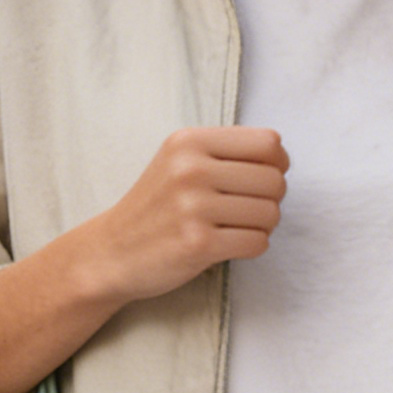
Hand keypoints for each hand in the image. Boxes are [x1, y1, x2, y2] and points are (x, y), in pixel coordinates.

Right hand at [83, 127, 289, 306]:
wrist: (111, 252)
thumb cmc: (156, 207)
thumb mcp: (179, 162)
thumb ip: (224, 153)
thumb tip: (281, 159)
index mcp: (189, 141)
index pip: (268, 143)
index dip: (276, 164)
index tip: (259, 180)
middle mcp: (190, 169)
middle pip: (274, 180)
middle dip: (270, 200)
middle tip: (246, 210)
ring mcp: (193, 207)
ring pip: (270, 214)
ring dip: (262, 226)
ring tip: (235, 228)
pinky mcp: (198, 243)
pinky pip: (257, 243)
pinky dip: (251, 247)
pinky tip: (228, 245)